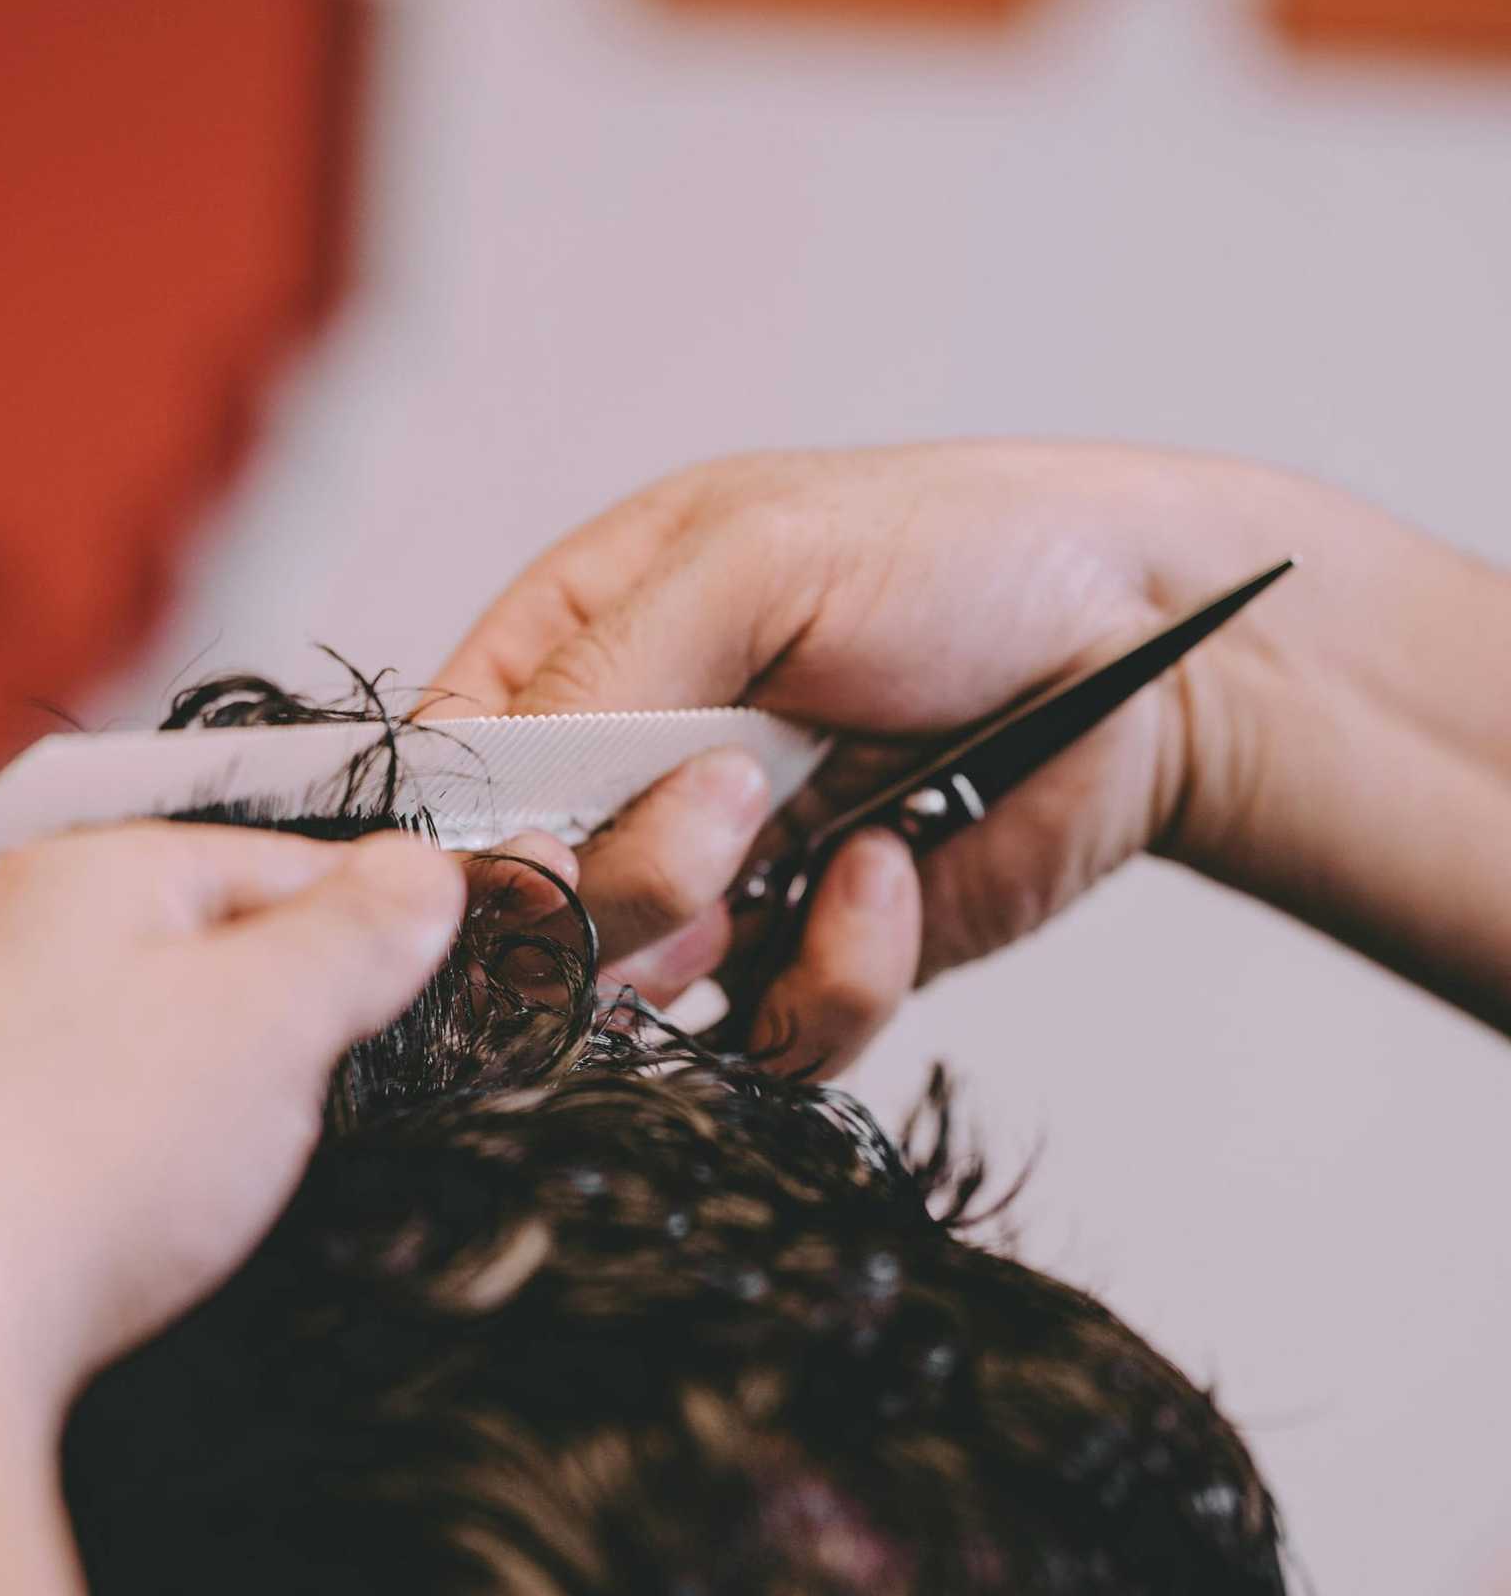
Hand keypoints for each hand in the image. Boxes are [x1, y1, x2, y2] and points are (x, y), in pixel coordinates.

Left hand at [0, 824, 467, 1432]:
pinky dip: (134, 1172)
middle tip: (338, 1098)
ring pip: (144, 1051)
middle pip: (208, 955)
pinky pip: (79, 1135)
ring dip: (214, 1107)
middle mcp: (6, 939)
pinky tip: (143, 1227)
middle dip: (292, 1026)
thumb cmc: (85, 1153)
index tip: (444, 982)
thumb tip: (419, 870)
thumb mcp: (270, 1018)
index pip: (283, 858)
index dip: (380, 921)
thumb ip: (355, 936)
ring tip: (229, 1178)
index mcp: (88, 873)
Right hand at [435, 442, 1318, 1070]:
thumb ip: (606, 672)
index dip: (465, 839)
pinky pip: (769, 1041)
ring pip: (634, 1004)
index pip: (446, 778)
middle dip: (615, 888)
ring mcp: (719, 884)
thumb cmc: (962, 554)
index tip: (524, 857)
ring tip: (826, 839)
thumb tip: (490, 822)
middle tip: (726, 816)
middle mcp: (628, 780)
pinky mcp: (815, 963)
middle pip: (523, 914)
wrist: (1148, 648)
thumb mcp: (759, 559)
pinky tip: (895, 870)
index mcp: (579, 650)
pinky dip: (833, 976)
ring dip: (722, 938)